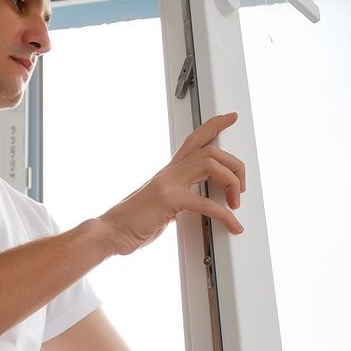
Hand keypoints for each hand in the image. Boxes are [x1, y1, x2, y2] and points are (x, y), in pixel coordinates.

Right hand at [97, 113, 246, 254]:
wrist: (108, 233)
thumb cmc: (131, 224)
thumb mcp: (159, 206)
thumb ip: (177, 199)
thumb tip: (197, 205)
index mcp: (168, 173)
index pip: (194, 140)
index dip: (214, 126)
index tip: (230, 118)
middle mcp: (168, 172)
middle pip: (210, 150)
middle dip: (234, 165)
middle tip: (241, 186)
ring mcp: (167, 183)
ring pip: (211, 164)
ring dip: (231, 182)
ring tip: (235, 203)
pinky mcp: (168, 200)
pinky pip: (206, 203)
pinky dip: (225, 215)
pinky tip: (233, 224)